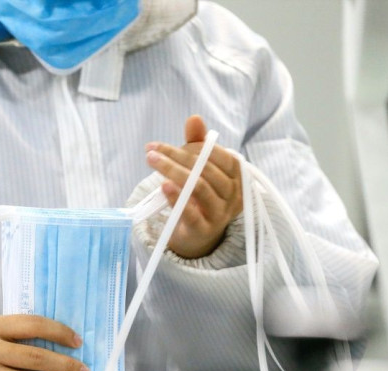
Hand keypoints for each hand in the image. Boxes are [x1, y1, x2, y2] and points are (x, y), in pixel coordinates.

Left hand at [145, 115, 242, 258]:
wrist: (198, 235)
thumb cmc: (200, 196)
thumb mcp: (200, 169)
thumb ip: (197, 144)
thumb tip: (194, 118)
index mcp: (237, 176)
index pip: (218, 155)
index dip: (192, 146)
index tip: (160, 145)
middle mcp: (234, 195)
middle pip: (206, 170)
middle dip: (176, 157)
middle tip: (150, 151)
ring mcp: (220, 213)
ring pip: (199, 187)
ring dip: (173, 171)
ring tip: (152, 161)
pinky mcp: (204, 229)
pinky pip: (192, 212)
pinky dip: (177, 197)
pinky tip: (163, 185)